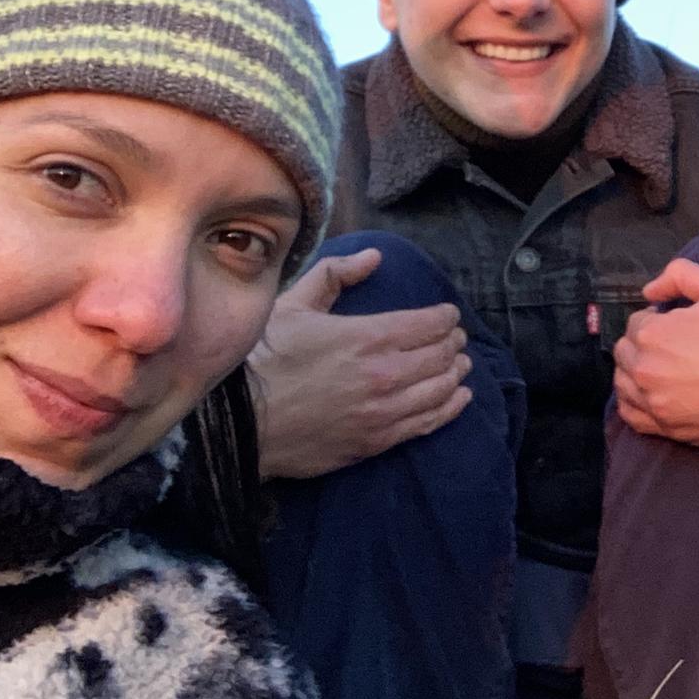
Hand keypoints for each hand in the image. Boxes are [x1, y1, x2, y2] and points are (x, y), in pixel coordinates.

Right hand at [249, 247, 472, 478]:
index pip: (430, 323)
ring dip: (456, 373)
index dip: (445, 317)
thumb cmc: (264, 359)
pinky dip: (451, 407)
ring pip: (441, 388)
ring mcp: (384, 411)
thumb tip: (374, 257)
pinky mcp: (377, 442)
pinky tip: (459, 398)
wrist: (239, 424)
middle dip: (453, 343)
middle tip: (455, 339)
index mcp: (369, 336)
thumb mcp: (294, 304)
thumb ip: (336, 274)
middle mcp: (386, 374)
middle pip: (442, 354)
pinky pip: (428, 422)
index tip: (448, 314)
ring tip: (460, 365)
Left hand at [613, 258, 698, 496]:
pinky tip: (652, 394)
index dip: (658, 320)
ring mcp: (653, 403)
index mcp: (654, 333)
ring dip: (636, 372)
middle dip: (644, 344)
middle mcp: (645, 369)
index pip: (636, 321)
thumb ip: (681, 275)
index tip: (681, 327)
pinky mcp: (665, 429)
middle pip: (625, 351)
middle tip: (676, 347)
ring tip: (665, 370)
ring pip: (623, 383)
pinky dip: (634, 402)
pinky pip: (630, 415)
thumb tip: (649, 291)